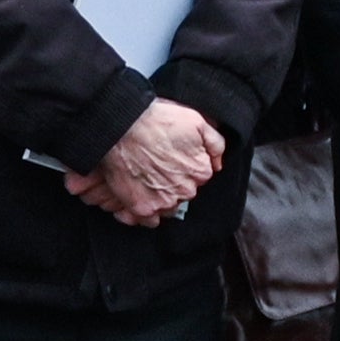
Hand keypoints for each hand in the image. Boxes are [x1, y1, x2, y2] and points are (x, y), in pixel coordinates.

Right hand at [67, 97, 226, 225]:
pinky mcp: (141, 208)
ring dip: (159, 198)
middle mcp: (185, 190)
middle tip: (156, 167)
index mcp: (200, 171)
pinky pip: (148, 220)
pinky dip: (143, 212)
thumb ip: (215, 143)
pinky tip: (137, 196)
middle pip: (183, 193)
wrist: (121, 126)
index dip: (184, 168)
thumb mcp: (196, 120)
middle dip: (172, 183)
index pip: (198, 177)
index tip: (172, 160)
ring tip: (145, 180)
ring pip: (167, 208)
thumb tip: (218, 163)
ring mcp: (163, 202)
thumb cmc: (155, 120)